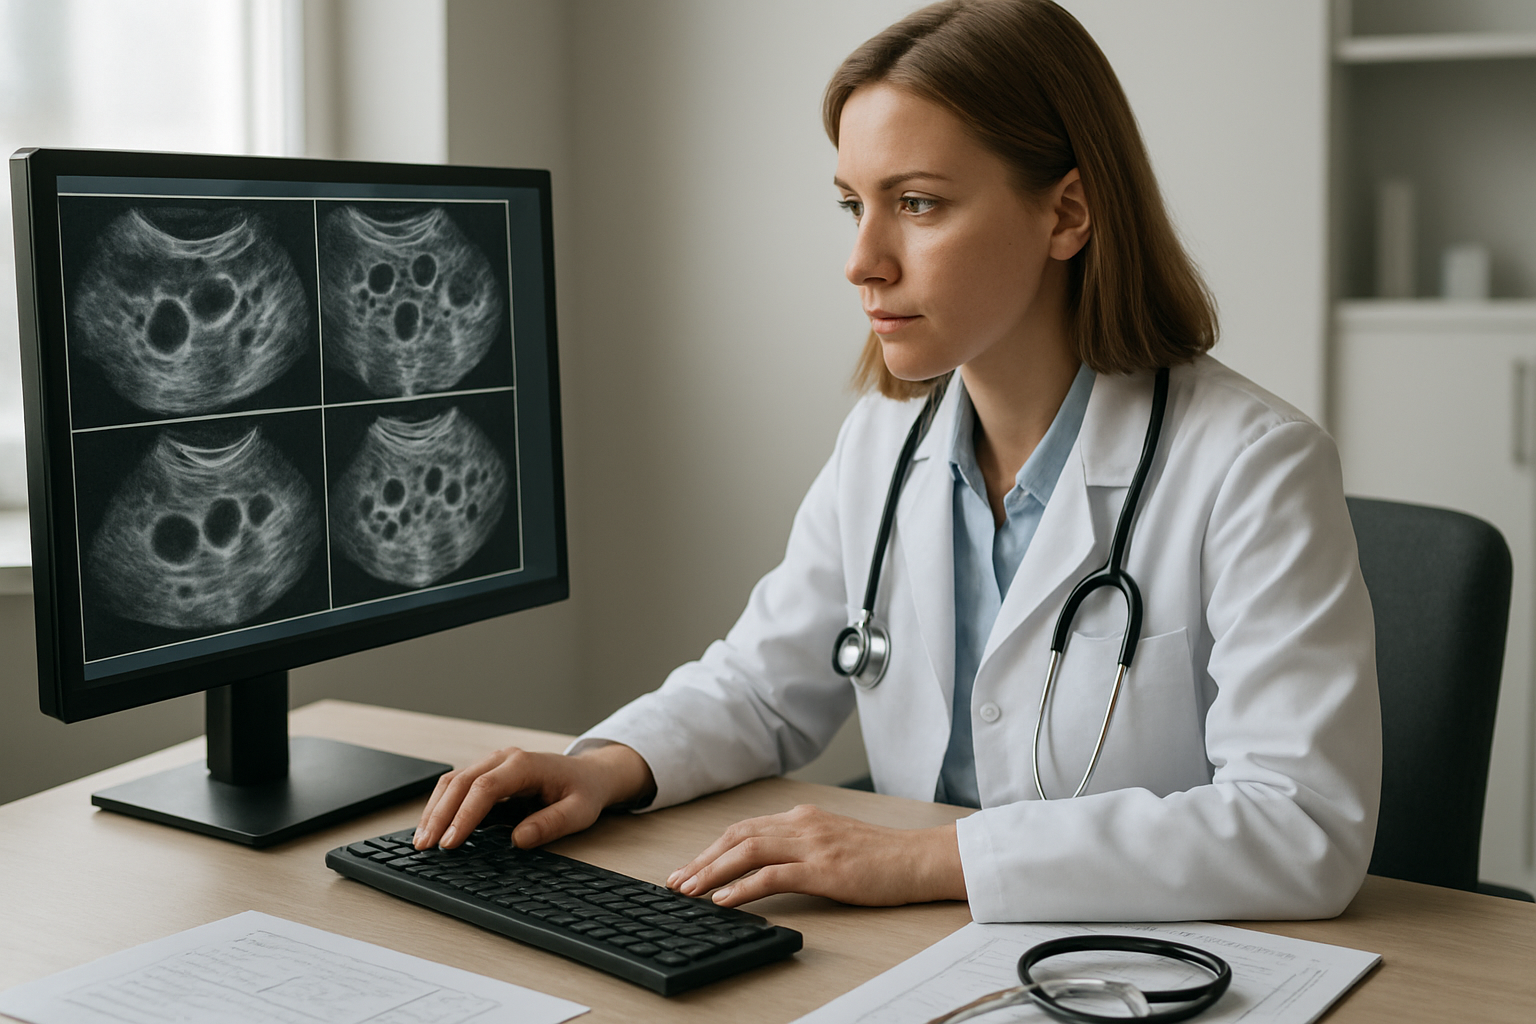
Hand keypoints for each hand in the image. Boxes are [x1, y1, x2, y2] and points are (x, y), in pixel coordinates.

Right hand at [413, 743, 655, 850]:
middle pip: (461, 782)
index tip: (450, 842)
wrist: (589, 774)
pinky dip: (441, 806)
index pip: (485, 787)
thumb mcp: (580, 812)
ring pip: (452, 782)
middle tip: (425, 846)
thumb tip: (518, 839)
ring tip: (421, 840)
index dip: (464, 815)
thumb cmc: (584, 791)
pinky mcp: (487, 774)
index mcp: (526, 765)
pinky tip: (432, 828)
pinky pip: (457, 787)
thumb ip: (551, 824)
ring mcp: (493, 764)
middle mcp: (504, 759)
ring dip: (434, 810)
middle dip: (439, 815)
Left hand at [666, 804, 966, 907]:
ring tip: (688, 891)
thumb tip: (767, 862)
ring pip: (747, 852)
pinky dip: (741, 887)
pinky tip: (723, 900)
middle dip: (701, 859)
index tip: (689, 867)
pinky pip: (771, 876)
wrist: (918, 859)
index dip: (712, 848)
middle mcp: (802, 824)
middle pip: (737, 836)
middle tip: (675, 881)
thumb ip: (802, 843)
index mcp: (803, 817)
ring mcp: (812, 844)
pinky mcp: (823, 868)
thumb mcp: (834, 840)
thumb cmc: (881, 856)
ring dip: (711, 872)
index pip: (745, 829)